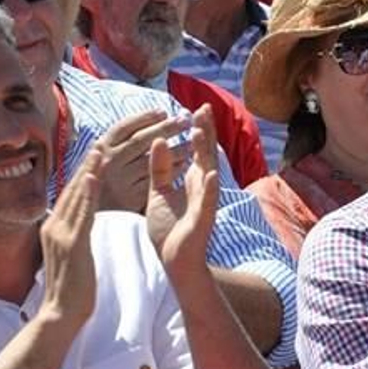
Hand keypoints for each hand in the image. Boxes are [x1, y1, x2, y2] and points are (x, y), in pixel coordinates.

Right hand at [39, 148, 102, 331]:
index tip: (94, 155)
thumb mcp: (73, 257)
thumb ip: (75, 238)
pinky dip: (86, 194)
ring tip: (101, 150)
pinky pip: (81, 215)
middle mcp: (53, 227)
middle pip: (72, 189)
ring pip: (76, 197)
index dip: (81, 174)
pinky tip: (93, 177)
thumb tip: (82, 228)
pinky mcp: (71, 244)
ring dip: (89, 172)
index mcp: (54, 229)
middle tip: (100, 143)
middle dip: (86, 165)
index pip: (70, 195)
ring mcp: (60, 235)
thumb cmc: (72, 290)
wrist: (60, 314)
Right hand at [94, 110, 191, 212]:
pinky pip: (156, 180)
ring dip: (174, 149)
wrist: (91, 212)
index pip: (124, 127)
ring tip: (192, 142)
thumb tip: (143, 121)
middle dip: (165, 128)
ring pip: (151, 160)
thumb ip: (118, 143)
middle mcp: (110, 162)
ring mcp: (120, 180)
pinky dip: (171, 170)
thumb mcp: (101, 158)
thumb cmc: (102, 182)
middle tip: (185, 120)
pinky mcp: (131, 197)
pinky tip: (184, 164)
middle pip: (141, 140)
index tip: (164, 111)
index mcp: (101, 148)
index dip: (145, 118)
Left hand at [146, 106, 217, 278]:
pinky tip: (209, 174)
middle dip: (205, 131)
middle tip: (203, 107)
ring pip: (207, 172)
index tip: (195, 107)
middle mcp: (202, 187)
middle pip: (204, 154)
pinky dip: (208, 189)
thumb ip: (160, 168)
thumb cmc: (170, 229)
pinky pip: (207, 202)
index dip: (197, 128)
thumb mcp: (158, 192)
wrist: (174, 261)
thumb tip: (159, 140)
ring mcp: (204, 202)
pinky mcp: (202, 219)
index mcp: (191, 180)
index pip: (196, 149)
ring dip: (204, 152)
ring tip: (201, 131)